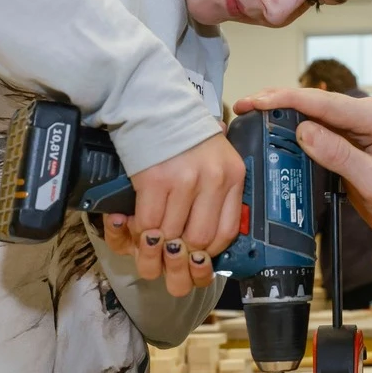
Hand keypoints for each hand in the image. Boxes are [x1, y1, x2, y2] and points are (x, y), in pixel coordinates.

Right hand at [123, 133, 244, 296]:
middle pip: (199, 239)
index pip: (226, 232)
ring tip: (148, 255)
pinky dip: (141, 233)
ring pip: (172, 235)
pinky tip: (138, 233)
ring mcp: (184, 180)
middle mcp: (213, 179)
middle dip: (181, 261)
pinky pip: (149, 221)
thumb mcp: (215, 160)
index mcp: (232, 176)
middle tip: (168, 267)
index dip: (207, 255)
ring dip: (157, 251)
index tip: (193, 261)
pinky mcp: (155, 179)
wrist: (155, 105)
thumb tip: (203, 240)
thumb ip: (216, 194)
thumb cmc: (184, 136)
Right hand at [234, 89, 371, 246]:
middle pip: (314, 102)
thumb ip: (341, 157)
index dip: (286, 99)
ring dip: (282, 115)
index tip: (255, 102)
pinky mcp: (349, 142)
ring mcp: (357, 127)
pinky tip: (273, 132)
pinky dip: (294, 130)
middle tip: (242, 108)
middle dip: (277, 103)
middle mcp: (367, 115)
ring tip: (249, 117)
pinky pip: (317, 130)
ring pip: (312, 114)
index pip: (324, 102)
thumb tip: (304, 131)